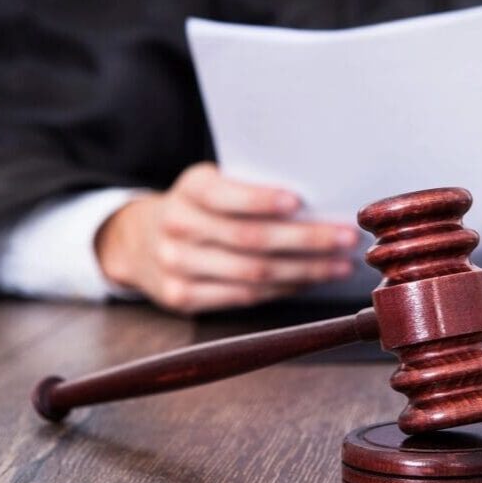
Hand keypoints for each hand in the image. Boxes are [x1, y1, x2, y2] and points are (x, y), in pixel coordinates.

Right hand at [95, 162, 358, 313]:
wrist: (136, 241)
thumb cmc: (198, 207)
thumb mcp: (210, 184)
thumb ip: (249, 189)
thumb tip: (318, 203)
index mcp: (190, 190)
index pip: (225, 195)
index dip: (260, 200)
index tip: (297, 201)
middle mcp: (178, 226)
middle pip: (250, 239)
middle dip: (306, 240)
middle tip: (345, 238)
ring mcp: (177, 266)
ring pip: (252, 273)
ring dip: (305, 270)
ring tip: (340, 265)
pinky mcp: (181, 297)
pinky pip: (244, 296)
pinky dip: (283, 289)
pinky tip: (310, 280)